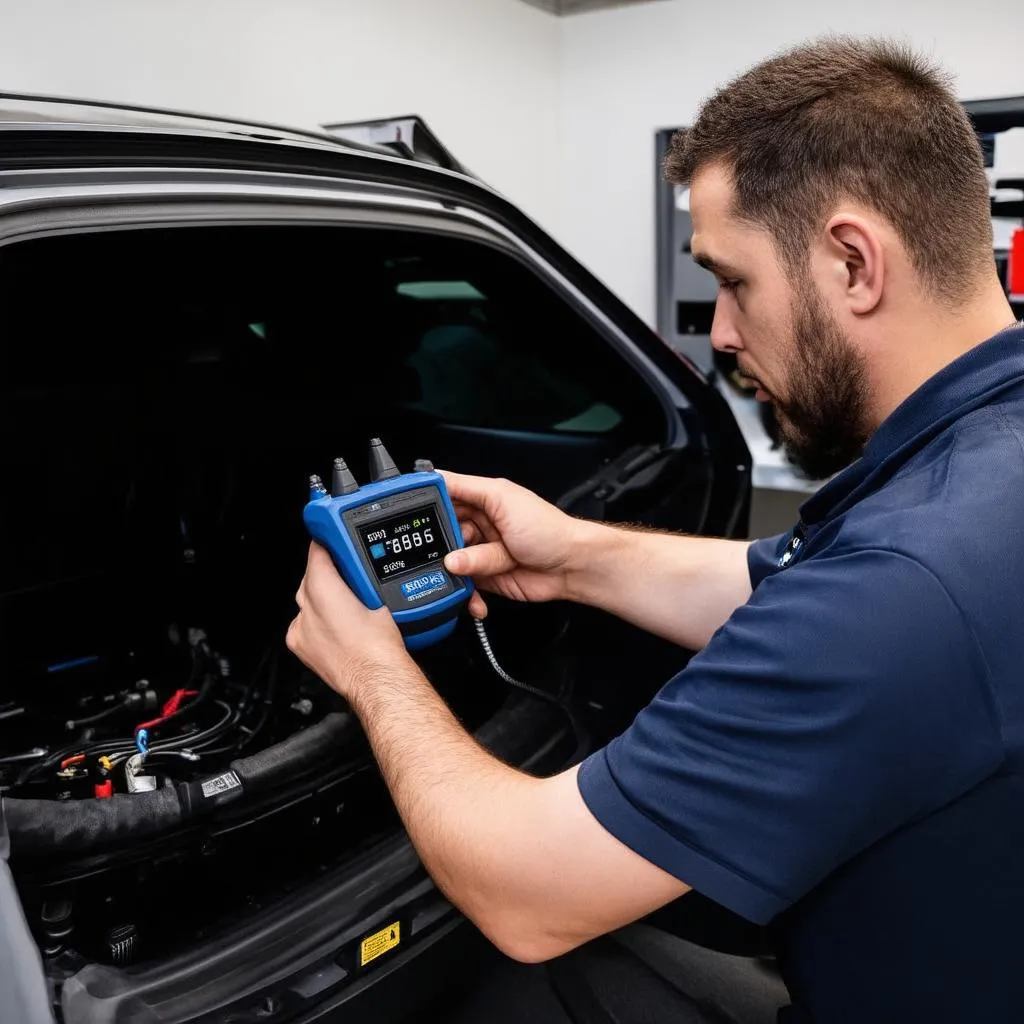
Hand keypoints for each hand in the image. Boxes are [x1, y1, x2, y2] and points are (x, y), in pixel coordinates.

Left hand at [287, 542, 411, 698]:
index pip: (317, 552)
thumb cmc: (379, 646)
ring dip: (320, 597)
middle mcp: (306, 606)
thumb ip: (364, 579)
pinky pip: (303, 622)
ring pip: (305, 600)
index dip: (327, 542)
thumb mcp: (381, 598)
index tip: (332, 538)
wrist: (375, 679)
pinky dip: (315, 620)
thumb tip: (361, 570)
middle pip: (310, 576)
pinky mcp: (299, 645)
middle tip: (346, 572)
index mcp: (323, 588)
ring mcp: (301, 627)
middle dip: (326, 572)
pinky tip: (335, 624)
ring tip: (345, 601)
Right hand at [440, 471, 583, 618]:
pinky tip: (472, 595)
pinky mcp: (485, 577)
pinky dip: (464, 594)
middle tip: (443, 553)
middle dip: (440, 546)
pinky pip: (463, 586)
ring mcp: (481, 552)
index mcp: (481, 499)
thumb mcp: (504, 499)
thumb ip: (468, 491)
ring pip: (450, 563)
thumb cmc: (549, 529)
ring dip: (455, 572)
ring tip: (466, 572)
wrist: (571, 567)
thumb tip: (435, 481)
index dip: (426, 505)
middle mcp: (479, 525)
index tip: (412, 518)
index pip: (444, 496)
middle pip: (441, 534)